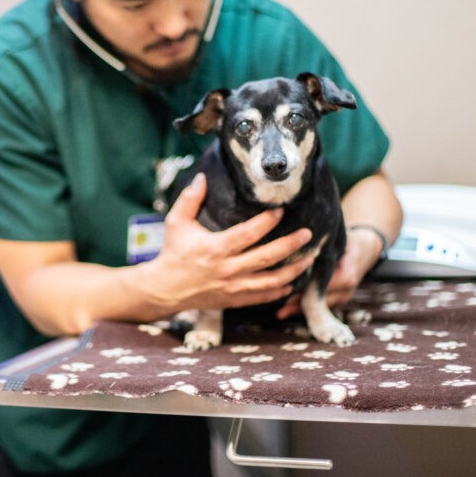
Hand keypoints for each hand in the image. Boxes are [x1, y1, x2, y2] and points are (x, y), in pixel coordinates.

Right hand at [143, 173, 314, 313]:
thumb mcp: (176, 222)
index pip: (248, 233)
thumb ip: (190, 199)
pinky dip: (281, 290)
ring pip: (271, 280)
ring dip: (293, 270)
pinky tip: (294, 281)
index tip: (281, 211)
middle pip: (267, 257)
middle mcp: (227, 269)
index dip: (267, 222)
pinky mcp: (234, 300)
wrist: (165, 289)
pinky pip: (264, 297)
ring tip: (310, 257)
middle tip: (307, 233)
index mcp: (215, 248)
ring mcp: (233, 287)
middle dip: (290, 244)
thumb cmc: (173, 252)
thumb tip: (202, 177)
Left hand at [274, 225, 381, 319]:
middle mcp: (346, 290)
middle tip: (277, 306)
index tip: (285, 288)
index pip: (320, 285)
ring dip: (299, 308)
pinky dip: (305, 307)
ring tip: (279, 312)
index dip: (302, 287)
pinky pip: (321, 306)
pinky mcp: (339, 301)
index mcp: (346, 275)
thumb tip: (297, 247)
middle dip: (297, 302)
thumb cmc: (348, 240)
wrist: (367, 249)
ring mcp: (343, 297)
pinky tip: (288, 310)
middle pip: (318, 300)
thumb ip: (321, 246)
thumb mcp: (338, 239)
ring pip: (318, 306)